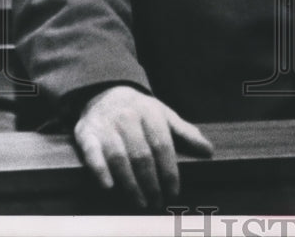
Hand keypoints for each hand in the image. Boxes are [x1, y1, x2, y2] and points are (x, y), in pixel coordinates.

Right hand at [73, 85, 212, 209]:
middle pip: (141, 155)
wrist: (103, 91)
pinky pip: (91, 154)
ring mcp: (106, 126)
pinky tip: (109, 187)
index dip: (169, 170)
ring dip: (130, 184)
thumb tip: (208, 151)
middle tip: (157, 202)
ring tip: (140, 202)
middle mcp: (128, 118)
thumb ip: (185, 133)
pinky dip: (99, 171)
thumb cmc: (140, 110)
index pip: (162, 145)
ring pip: (118, 158)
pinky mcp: (86, 134)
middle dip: (151, 182)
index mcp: (150, 112)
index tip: (174, 191)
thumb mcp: (164, 114)